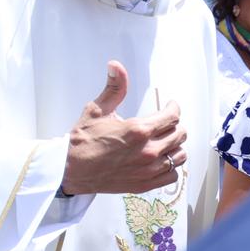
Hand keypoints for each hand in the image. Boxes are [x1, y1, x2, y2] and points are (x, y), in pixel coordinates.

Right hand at [61, 62, 185, 195]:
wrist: (69, 170)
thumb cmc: (82, 141)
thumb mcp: (96, 110)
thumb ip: (114, 88)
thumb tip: (115, 66)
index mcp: (138, 130)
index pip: (173, 116)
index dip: (173, 108)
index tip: (170, 106)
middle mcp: (148, 151)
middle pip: (180, 134)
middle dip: (174, 125)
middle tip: (165, 123)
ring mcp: (148, 169)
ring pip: (180, 155)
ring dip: (175, 146)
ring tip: (164, 142)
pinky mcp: (145, 183)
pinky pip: (172, 175)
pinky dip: (170, 166)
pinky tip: (160, 160)